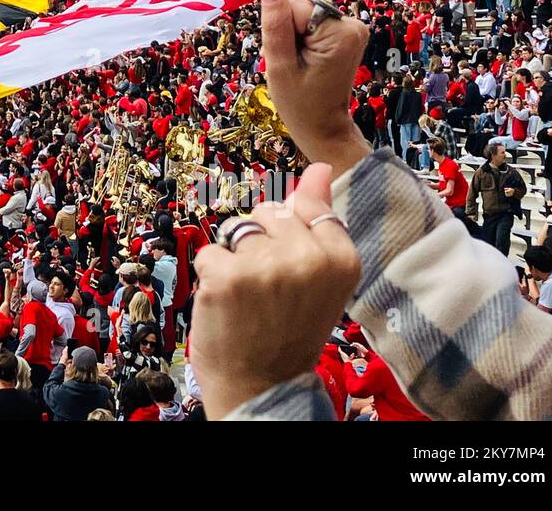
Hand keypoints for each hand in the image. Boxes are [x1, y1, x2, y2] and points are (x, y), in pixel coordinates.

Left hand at [189, 163, 360, 419]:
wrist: (262, 386)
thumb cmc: (289, 329)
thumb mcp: (319, 275)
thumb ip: (319, 217)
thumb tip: (323, 165)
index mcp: (341, 257)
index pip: (306, 208)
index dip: (289, 235)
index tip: (290, 269)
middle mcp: (308, 258)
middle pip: (268, 213)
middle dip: (260, 243)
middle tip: (269, 290)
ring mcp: (266, 266)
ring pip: (236, 230)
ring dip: (234, 257)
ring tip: (248, 296)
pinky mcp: (226, 276)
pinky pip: (210, 252)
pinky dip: (212, 275)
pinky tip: (227, 303)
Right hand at [259, 0, 370, 175]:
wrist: (324, 127)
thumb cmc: (299, 103)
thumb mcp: (279, 66)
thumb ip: (275, 25)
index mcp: (339, 32)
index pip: (293, 7)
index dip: (281, 30)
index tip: (286, 56)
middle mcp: (352, 24)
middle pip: (300, 9)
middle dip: (288, 32)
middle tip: (290, 63)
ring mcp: (353, 29)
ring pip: (304, 16)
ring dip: (294, 37)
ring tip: (298, 64)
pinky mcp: (349, 33)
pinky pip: (314, 24)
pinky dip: (303, 40)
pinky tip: (305, 60)